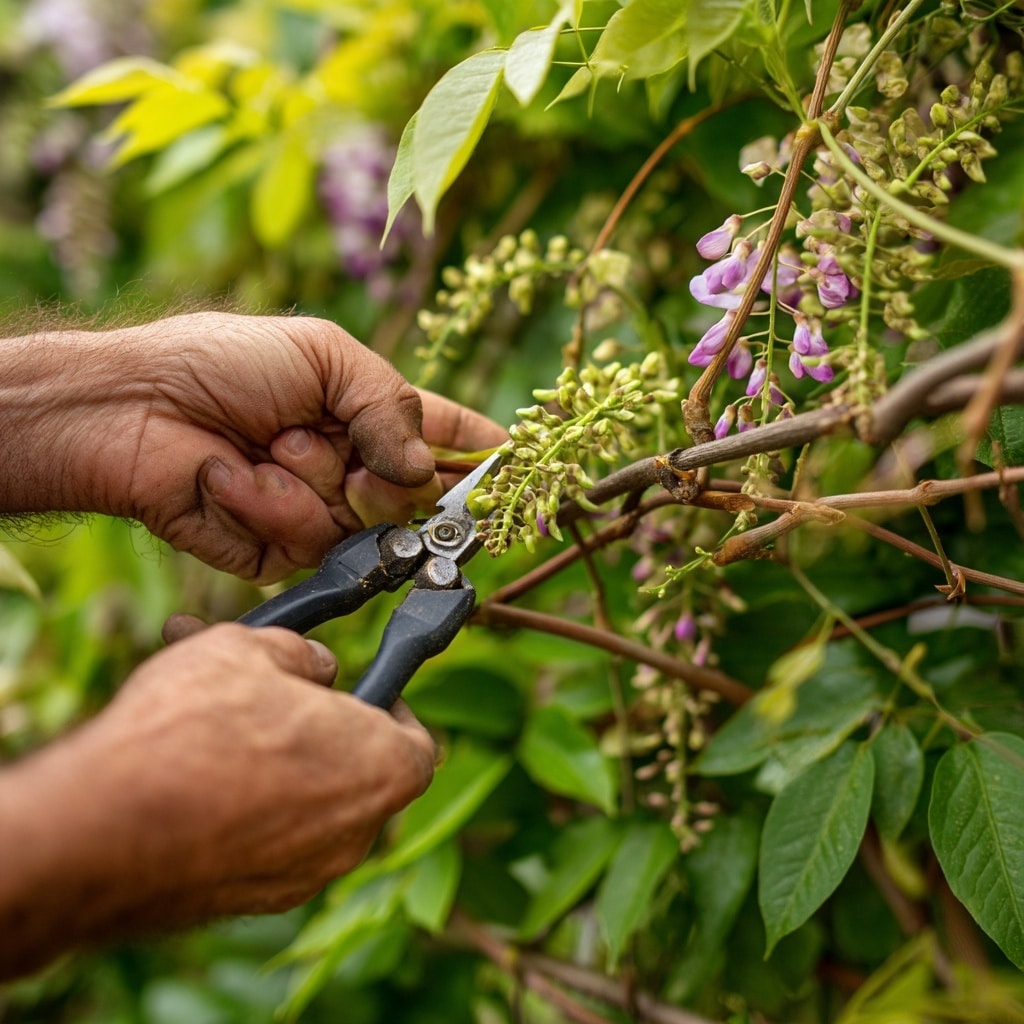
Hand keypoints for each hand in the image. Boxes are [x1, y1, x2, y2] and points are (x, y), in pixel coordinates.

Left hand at [0, 312, 505, 580]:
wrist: (131, 408)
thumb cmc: (221, 362)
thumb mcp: (322, 354)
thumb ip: (392, 405)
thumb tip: (426, 475)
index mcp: (369, 411)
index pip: (447, 438)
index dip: (485, 455)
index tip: (523, 465)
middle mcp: (353, 465)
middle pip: (418, 495)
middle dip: (382, 471)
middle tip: (347, 451)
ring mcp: (320, 510)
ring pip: (366, 525)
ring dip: (312, 476)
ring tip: (266, 445)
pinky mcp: (279, 551)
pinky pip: (309, 545)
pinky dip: (271, 503)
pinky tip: (231, 475)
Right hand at [0, 623, 434, 976]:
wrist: (103, 830)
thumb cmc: (193, 730)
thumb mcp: (251, 647)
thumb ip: (301, 654)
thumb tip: (313, 665)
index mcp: (381, 767)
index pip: (414, 738)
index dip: (389, 703)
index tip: (354, 686)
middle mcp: (354, 832)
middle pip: (355, 769)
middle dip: (316, 726)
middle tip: (273, 694)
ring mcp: (303, 874)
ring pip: (304, 803)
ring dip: (271, 759)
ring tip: (210, 713)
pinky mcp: (248, 898)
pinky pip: (263, 838)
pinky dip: (242, 803)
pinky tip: (191, 766)